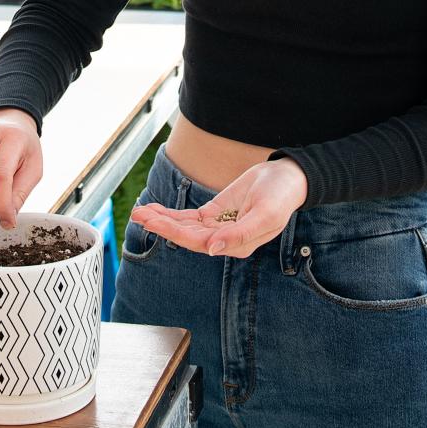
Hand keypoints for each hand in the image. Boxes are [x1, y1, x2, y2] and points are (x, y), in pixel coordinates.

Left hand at [130, 157, 308, 259]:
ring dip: (162, 219)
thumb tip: (211, 249)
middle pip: (186, 236)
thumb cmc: (280, 198)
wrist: (287, 178)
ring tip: (140, 212)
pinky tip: (154, 209)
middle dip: (162, 225)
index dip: (175, 232)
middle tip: (138, 215)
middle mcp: (224, 241)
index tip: (156, 223)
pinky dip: (171, 213)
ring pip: (184, 227)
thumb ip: (239, 235)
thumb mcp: (264, 215)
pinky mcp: (214, 213)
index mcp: (237, 246)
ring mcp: (218, 227)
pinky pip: (189, 217)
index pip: (199, 242)